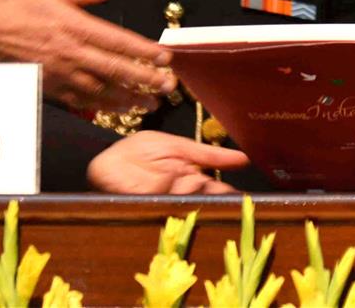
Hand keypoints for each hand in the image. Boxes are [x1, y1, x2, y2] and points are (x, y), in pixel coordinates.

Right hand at [0, 0, 176, 112]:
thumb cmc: (21, 8)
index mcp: (77, 27)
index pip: (119, 42)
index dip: (144, 51)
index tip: (165, 58)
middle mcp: (73, 54)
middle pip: (117, 70)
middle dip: (145, 80)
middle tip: (168, 88)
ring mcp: (63, 74)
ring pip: (103, 91)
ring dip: (130, 98)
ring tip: (152, 104)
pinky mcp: (53, 87)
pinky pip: (83, 101)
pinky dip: (104, 107)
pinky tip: (119, 110)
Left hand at [87, 131, 250, 194]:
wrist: (110, 158)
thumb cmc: (141, 151)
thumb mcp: (178, 147)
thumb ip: (208, 155)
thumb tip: (244, 159)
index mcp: (191, 181)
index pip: (215, 191)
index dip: (228, 195)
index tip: (244, 198)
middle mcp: (180, 196)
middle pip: (203, 201)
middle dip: (213, 198)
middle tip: (222, 192)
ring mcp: (164, 203)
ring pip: (186, 202)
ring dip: (190, 190)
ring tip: (187, 176)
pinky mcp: (145, 207)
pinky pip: (162, 200)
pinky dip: (168, 188)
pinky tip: (170, 177)